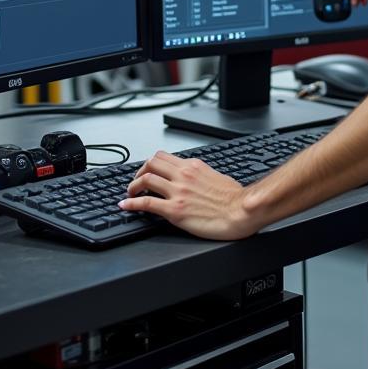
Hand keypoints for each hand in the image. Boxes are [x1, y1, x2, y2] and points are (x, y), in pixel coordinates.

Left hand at [119, 152, 258, 239]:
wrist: (241, 211)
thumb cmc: (235, 198)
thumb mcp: (217, 176)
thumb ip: (201, 175)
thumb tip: (196, 179)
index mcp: (193, 166)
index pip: (164, 157)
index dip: (150, 164)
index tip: (147, 172)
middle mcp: (183, 175)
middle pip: (151, 163)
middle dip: (139, 172)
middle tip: (136, 182)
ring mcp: (178, 192)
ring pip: (145, 179)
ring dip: (133, 187)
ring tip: (130, 194)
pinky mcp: (175, 210)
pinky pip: (146, 203)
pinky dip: (132, 203)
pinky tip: (126, 205)